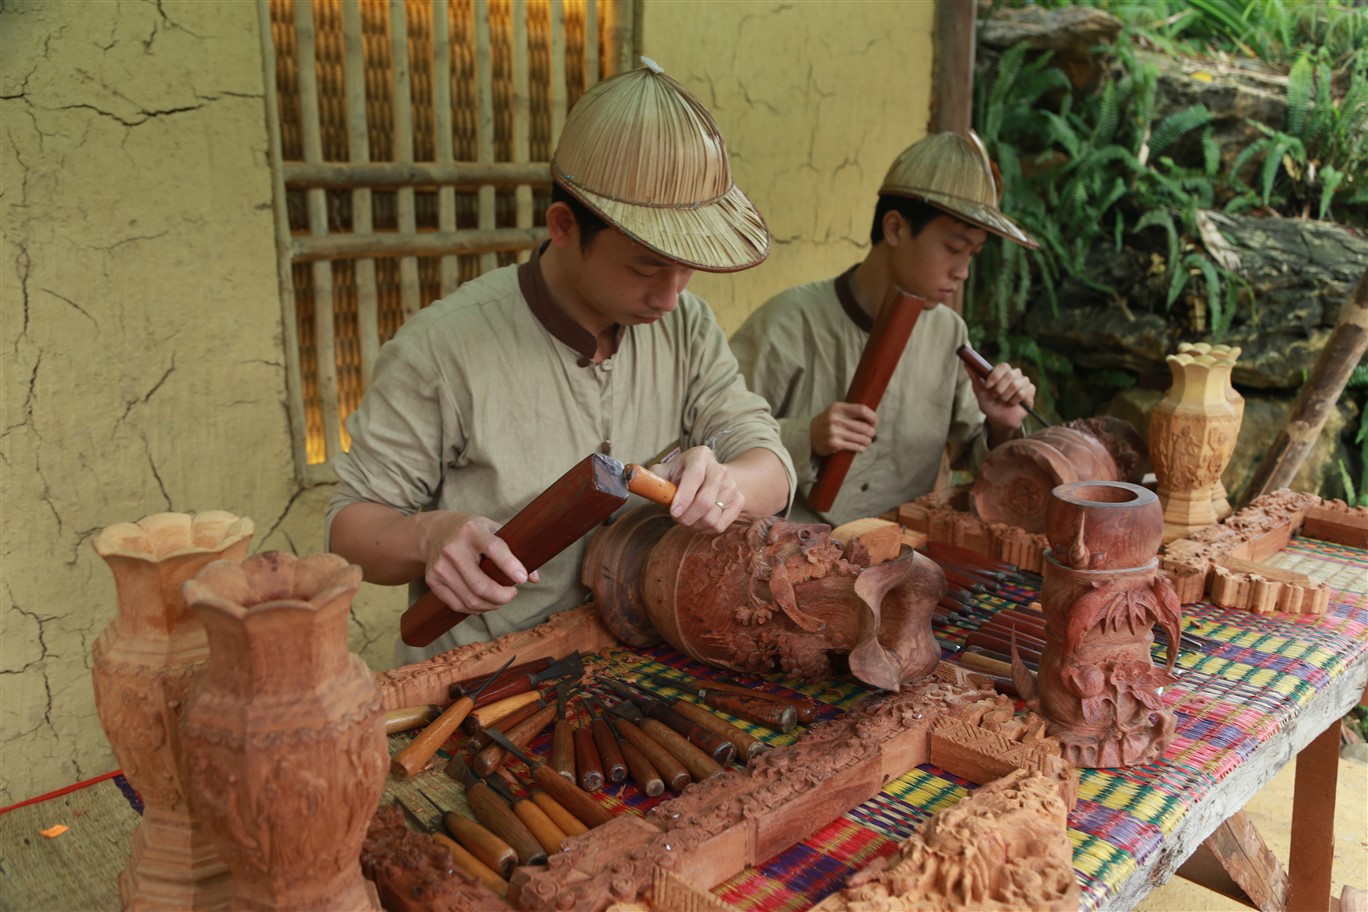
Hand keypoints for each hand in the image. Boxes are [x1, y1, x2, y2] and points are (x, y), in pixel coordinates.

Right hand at [422, 511, 538, 614]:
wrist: (434, 531)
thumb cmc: (472, 531)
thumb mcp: (493, 529)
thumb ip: (515, 550)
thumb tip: (534, 578)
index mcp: (472, 530)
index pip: (493, 549)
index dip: (510, 565)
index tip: (521, 579)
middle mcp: (453, 549)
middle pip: (481, 585)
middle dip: (503, 597)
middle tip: (512, 593)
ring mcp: (440, 567)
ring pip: (471, 600)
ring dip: (492, 605)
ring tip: (500, 598)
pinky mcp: (432, 581)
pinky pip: (458, 605)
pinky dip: (476, 609)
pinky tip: (484, 602)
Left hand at [650, 446, 741, 532]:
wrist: (710, 477)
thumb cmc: (681, 475)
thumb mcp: (666, 471)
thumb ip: (651, 477)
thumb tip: (635, 481)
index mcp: (700, 456)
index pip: (694, 477)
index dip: (683, 497)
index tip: (673, 512)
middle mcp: (719, 469)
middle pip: (705, 502)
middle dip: (687, 517)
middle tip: (676, 518)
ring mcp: (732, 485)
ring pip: (712, 517)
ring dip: (695, 525)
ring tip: (687, 518)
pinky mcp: (739, 500)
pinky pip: (721, 525)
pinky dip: (706, 529)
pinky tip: (699, 522)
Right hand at [809, 401, 877, 456]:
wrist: (809, 434)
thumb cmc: (827, 422)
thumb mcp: (835, 411)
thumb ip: (850, 411)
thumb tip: (871, 419)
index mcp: (838, 408)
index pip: (862, 410)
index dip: (872, 416)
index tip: (874, 422)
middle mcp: (836, 419)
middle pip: (864, 426)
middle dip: (871, 432)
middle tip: (871, 433)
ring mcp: (834, 432)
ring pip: (861, 438)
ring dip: (867, 441)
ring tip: (867, 441)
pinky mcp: (834, 444)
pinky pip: (854, 447)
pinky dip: (861, 448)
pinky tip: (862, 447)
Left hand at [972, 362, 1035, 436]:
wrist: (998, 419)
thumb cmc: (990, 404)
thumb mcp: (980, 391)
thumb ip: (975, 377)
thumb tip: (966, 364)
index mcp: (1003, 372)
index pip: (1004, 366)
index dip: (996, 375)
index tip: (988, 386)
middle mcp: (1015, 375)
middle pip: (1011, 374)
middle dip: (999, 389)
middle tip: (995, 397)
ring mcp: (1024, 383)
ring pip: (1016, 385)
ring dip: (1006, 396)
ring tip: (1003, 401)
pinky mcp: (1030, 392)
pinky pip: (1023, 393)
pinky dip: (1014, 400)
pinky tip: (1012, 403)